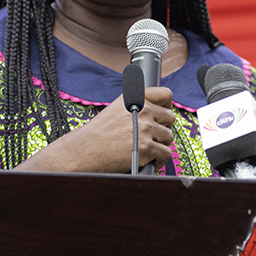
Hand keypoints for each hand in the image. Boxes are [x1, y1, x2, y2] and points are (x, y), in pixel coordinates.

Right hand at [14, 87, 174, 172]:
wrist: (85, 150)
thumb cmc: (97, 133)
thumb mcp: (116, 109)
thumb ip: (136, 107)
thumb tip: (156, 114)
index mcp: (136, 98)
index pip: (165, 94)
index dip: (167, 105)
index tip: (164, 113)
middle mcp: (143, 110)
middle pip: (170, 118)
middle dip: (163, 128)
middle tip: (153, 136)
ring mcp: (146, 129)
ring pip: (169, 137)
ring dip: (161, 144)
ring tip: (149, 150)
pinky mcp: (147, 148)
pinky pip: (166, 153)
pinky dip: (160, 160)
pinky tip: (150, 161)